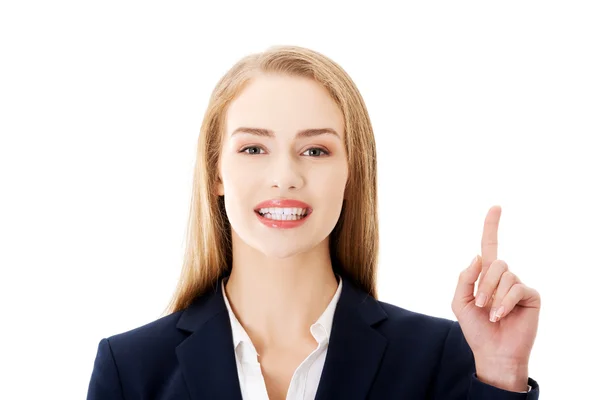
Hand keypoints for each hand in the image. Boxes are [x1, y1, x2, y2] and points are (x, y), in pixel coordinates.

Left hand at [451, 205, 540, 390]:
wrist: (492, 351)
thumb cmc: (476, 328)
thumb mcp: (459, 301)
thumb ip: (465, 278)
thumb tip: (478, 256)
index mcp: (485, 275)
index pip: (489, 246)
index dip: (491, 226)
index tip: (496, 207)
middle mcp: (504, 277)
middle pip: (495, 262)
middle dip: (483, 284)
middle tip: (479, 304)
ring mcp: (518, 285)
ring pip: (505, 275)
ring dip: (492, 295)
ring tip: (490, 314)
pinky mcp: (531, 296)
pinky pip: (517, 288)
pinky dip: (505, 302)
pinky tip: (501, 316)